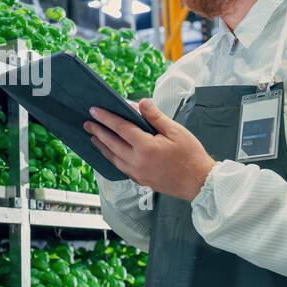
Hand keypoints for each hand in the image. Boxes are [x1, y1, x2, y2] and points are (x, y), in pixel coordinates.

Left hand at [83, 99, 215, 201]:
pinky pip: (120, 167)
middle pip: (112, 143)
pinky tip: (110, 153)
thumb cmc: (190, 155)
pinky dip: (112, 158)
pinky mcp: (140, 180)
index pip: (120, 128)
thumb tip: (140, 103)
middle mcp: (137, 161)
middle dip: (98, 131)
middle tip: (87, 123)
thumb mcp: (176, 131)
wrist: (199, 183)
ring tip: (93, 137)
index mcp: (145, 147)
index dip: (106, 118)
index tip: (94, 110)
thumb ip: (155, 117)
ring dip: (102, 146)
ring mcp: (137, 173)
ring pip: (113, 158)